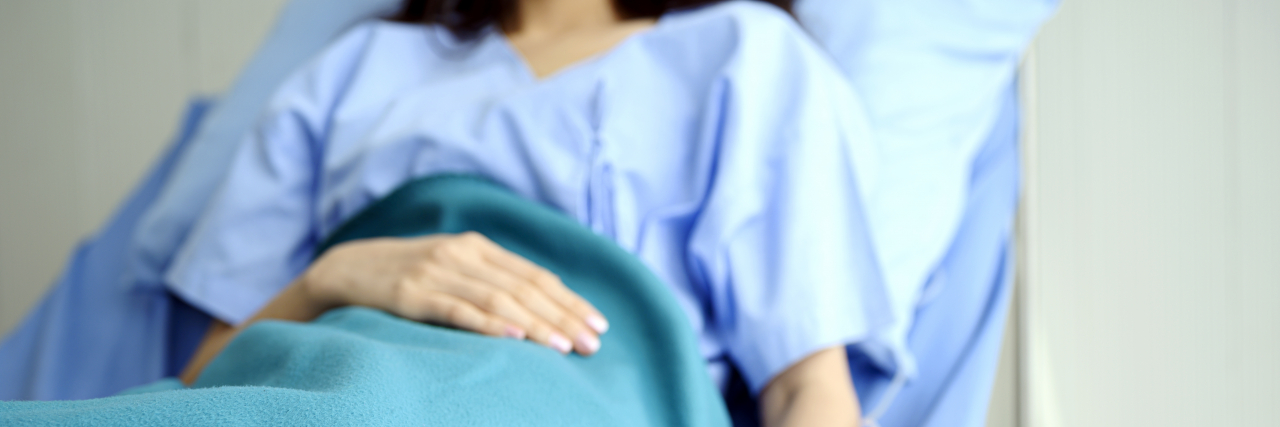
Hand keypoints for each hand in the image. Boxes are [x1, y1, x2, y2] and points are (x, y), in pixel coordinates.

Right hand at [302, 231, 609, 354]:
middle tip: (591, 344)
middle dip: (563, 317)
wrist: (342, 270)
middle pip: (524, 288)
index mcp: (478, 247)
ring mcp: (436, 272)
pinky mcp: (411, 293)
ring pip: (498, 300)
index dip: (570, 301)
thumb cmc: (406, 277)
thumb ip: (489, 281)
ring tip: (562, 347)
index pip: (535, 277)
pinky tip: (514, 338)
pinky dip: (489, 324)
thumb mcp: (451, 269)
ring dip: (536, 325)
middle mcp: (462, 254)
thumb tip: (540, 311)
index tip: (598, 325)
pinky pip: (457, 310)